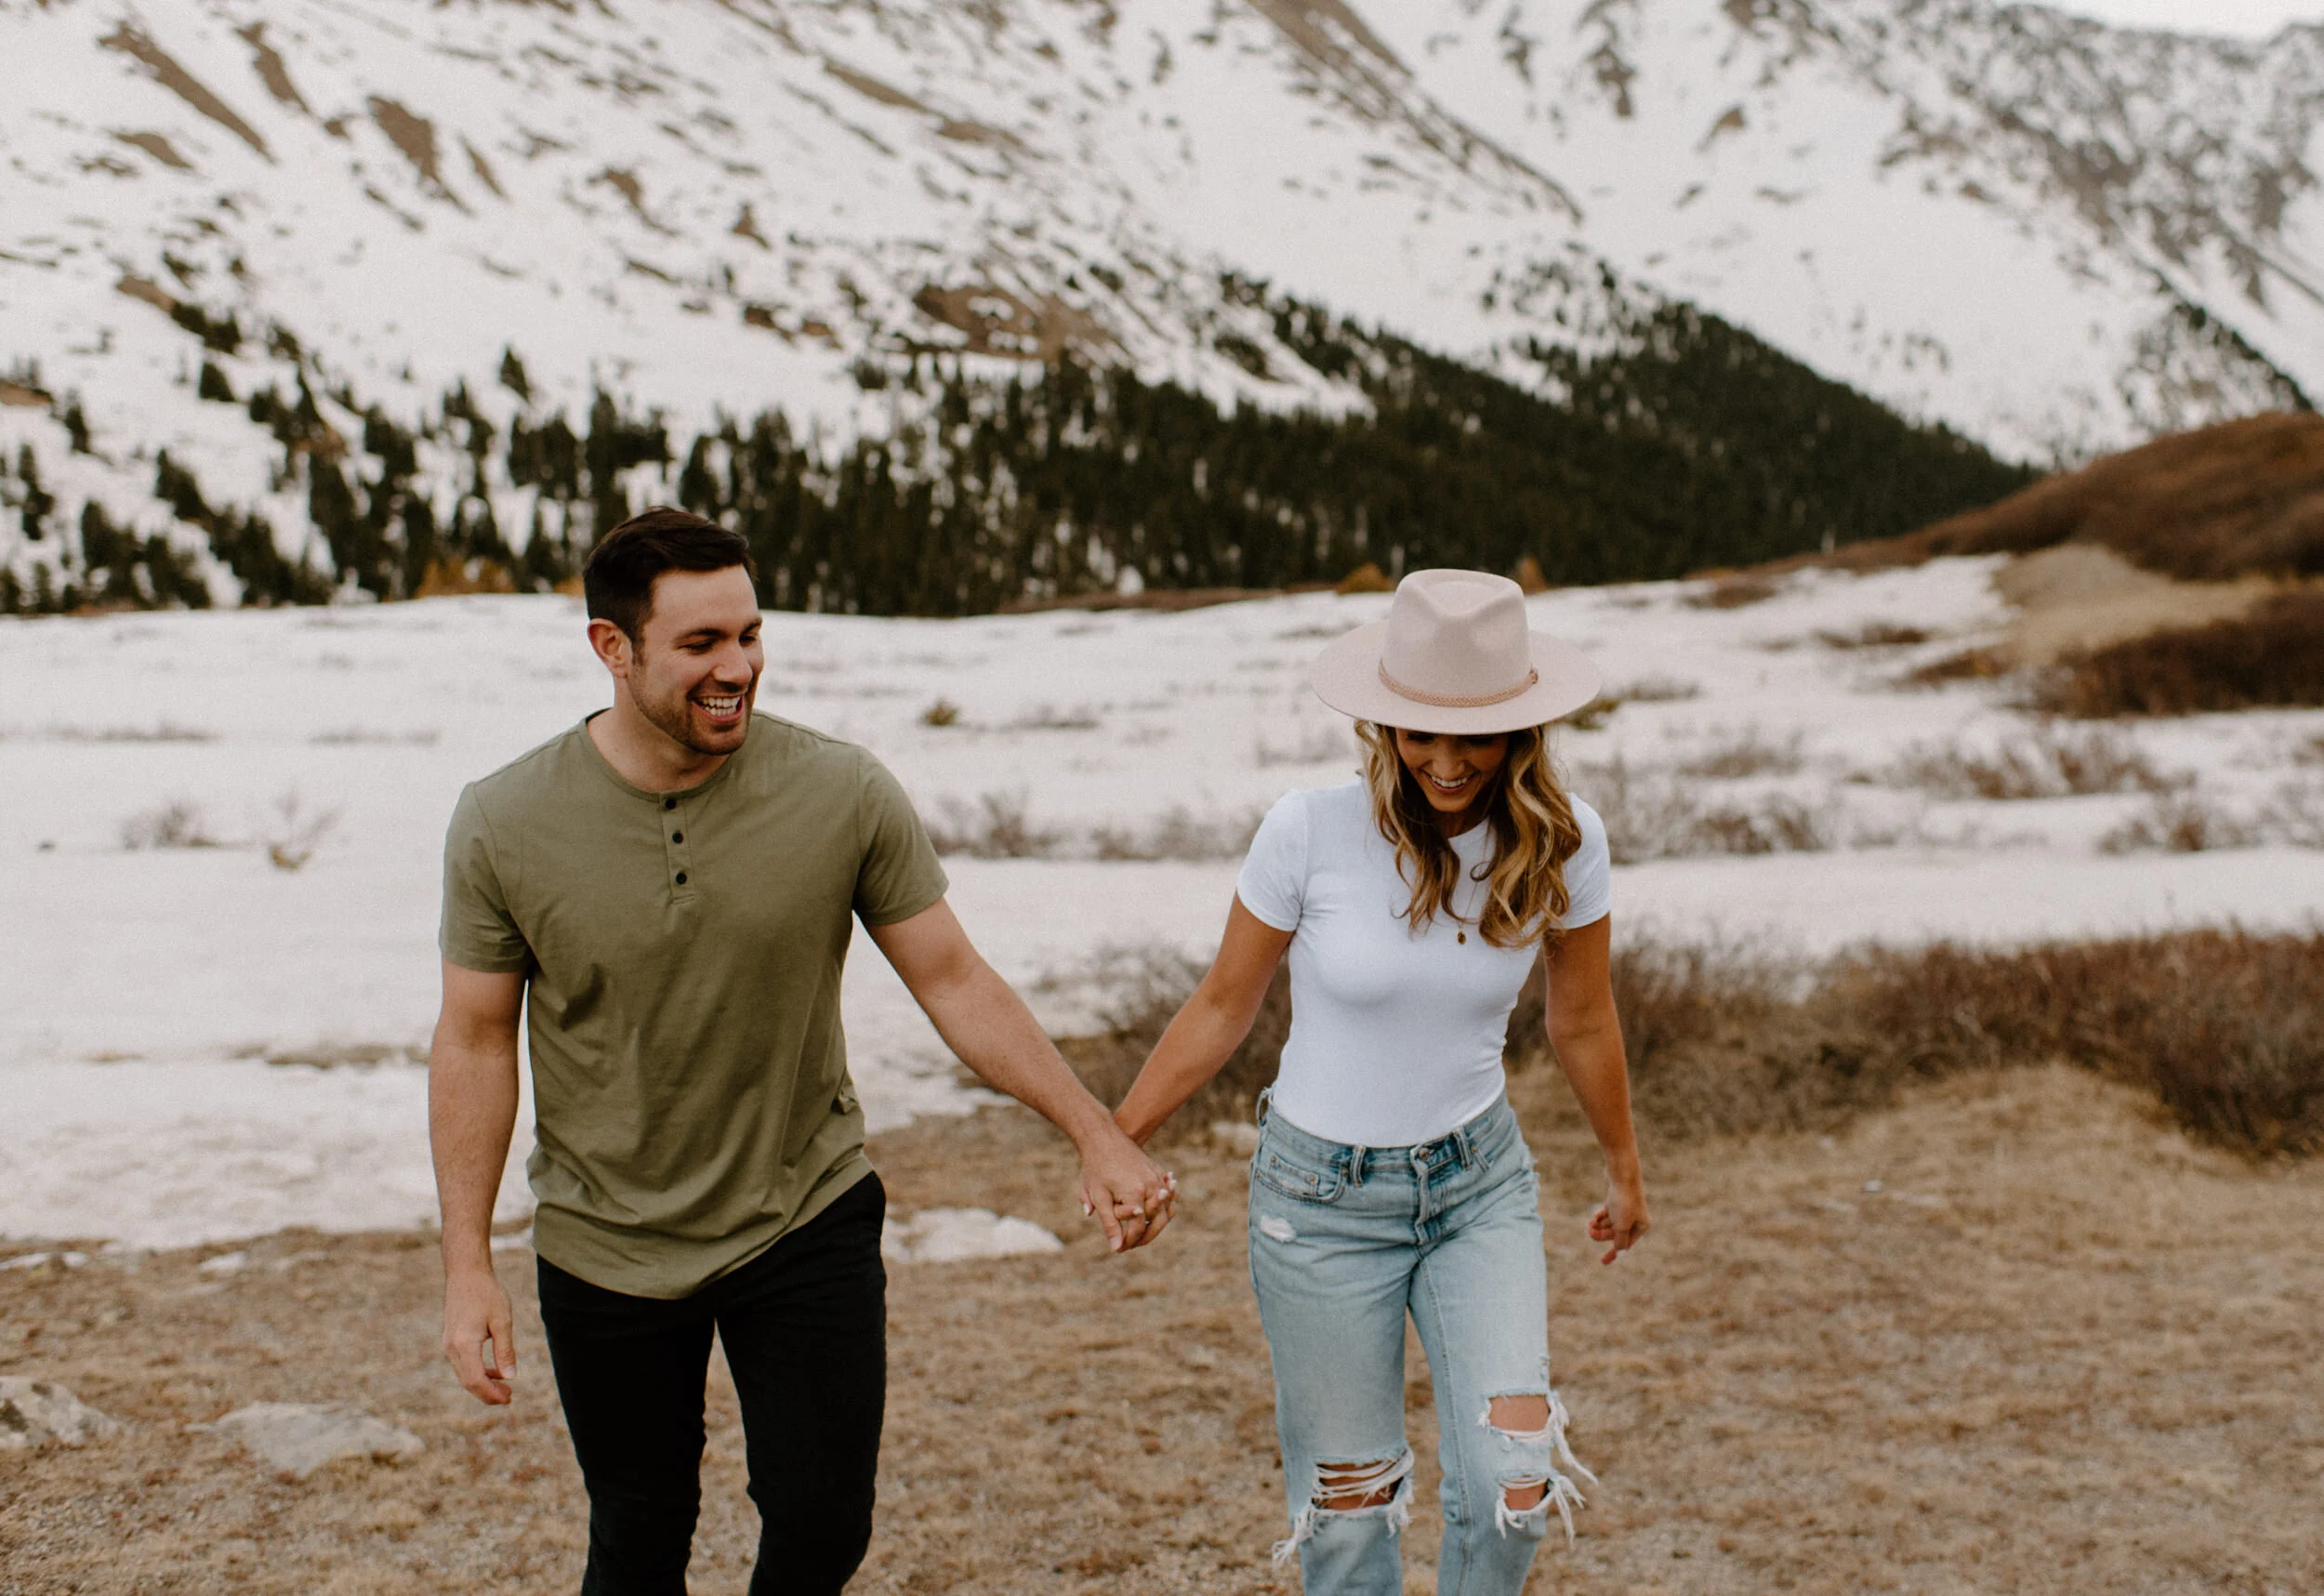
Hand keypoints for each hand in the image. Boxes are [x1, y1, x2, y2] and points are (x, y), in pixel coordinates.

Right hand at [442, 1266, 515, 1403]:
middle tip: (509, 1397)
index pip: (476, 1380)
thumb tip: (510, 1376)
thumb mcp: (502, 1320)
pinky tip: (494, 1370)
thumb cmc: (486, 1293)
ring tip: (504, 1387)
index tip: (509, 1398)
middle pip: (468, 1382)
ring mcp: (448, 1344)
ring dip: (483, 1383)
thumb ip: (505, 1350)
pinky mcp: (450, 1339)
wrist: (465, 1273)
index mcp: (464, 1344)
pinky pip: (462, 1364)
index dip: (491, 1394)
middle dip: (487, 1394)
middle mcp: (451, 1347)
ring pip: (464, 1374)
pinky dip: (477, 1371)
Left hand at [1075, 1126, 1178, 1252]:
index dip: (1129, 1242)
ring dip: (1159, 1223)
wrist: (1102, 1137)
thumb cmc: (1096, 1167)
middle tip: (1132, 1245)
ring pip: (1168, 1209)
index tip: (1119, 1249)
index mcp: (1135, 1193)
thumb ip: (1109, 1223)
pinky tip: (1156, 1213)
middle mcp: (1150, 1185)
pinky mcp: (1157, 1170)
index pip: (1138, 1228)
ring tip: (1144, 1232)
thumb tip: (1116, 1248)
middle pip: (1159, 1221)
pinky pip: (1169, 1194)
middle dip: (1146, 1237)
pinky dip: (1166, 1206)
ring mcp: (1156, 1177)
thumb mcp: (1098, 1196)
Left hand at [1588, 1174, 1649, 1264]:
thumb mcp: (1622, 1226)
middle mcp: (1635, 1218)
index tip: (1602, 1262)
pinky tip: (1594, 1217)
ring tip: (1590, 1223)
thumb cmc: (1624, 1201)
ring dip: (1598, 1225)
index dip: (1613, 1253)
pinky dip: (1599, 1216)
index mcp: (1642, 1226)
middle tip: (1589, 1232)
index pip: (1625, 1244)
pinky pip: (1606, 1214)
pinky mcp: (1616, 1201)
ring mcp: (1625, 1209)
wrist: (1621, 1175)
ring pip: (1609, 1224)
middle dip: (1601, 1234)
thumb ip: (1620, 1240)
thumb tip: (1619, 1250)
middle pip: (1615, 1233)